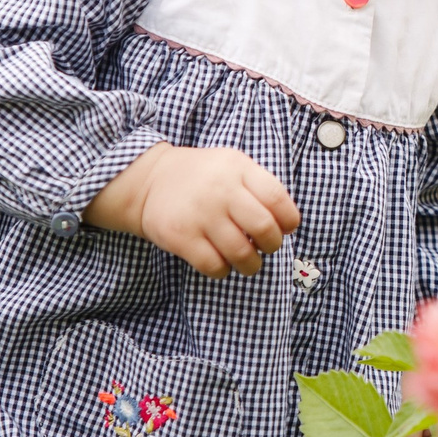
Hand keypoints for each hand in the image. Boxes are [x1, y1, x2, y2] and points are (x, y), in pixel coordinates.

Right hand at [85, 143, 300, 277]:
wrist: (149, 180)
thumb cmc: (203, 177)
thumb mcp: (233, 165)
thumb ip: (259, 187)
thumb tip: (287, 224)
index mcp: (238, 168)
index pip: (277, 199)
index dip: (289, 220)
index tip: (286, 228)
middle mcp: (221, 190)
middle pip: (264, 229)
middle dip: (272, 245)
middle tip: (266, 247)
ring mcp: (200, 215)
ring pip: (241, 253)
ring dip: (251, 264)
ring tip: (248, 261)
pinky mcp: (181, 237)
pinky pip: (214, 266)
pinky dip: (224, 270)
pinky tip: (222, 263)